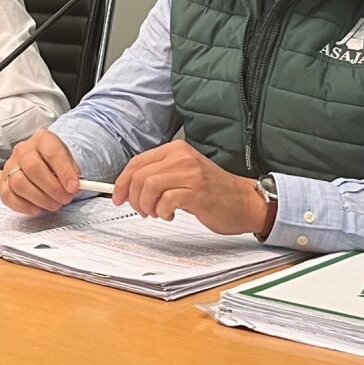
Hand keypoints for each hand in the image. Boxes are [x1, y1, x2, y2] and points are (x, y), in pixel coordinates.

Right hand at [0, 128, 80, 214]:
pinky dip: (24, 206)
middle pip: (33, 168)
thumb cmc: (56, 163)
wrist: (42, 161)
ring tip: (54, 205)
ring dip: (39, 199)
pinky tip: (37, 209)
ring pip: (19, 183)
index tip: (74, 187)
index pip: (52, 152)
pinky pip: (8, 196)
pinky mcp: (3, 182)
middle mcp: (23, 150)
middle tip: (65, 199)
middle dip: (52, 188)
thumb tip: (74, 187)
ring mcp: (10, 165)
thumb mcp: (69, 161)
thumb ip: (72, 173)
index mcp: (42, 139)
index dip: (64, 172)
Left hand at [113, 140, 269, 235]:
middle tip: (142, 210)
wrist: (245, 201)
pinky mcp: (197, 192)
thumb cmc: (214, 191)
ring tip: (157, 213)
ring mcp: (190, 173)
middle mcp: (182, 157)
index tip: (118, 197)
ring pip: (149, 187)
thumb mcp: (184, 174)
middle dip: (134, 198)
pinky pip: (166, 201)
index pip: (137, 162)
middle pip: (139, 175)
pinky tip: (170, 214)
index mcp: (176, 149)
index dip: (122, 182)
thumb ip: (159, 176)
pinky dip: (162, 212)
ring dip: (147, 206)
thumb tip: (129, 188)